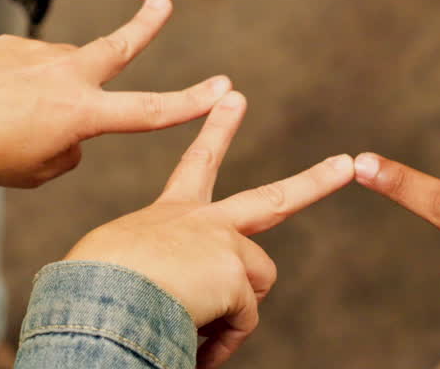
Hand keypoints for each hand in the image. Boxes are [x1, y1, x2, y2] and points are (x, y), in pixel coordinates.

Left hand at [0, 0, 231, 187]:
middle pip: (122, 44)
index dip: (192, 103)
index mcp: (79, 113)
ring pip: (65, 70)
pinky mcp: (13, 40)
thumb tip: (74, 122)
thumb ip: (70, 145)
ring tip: (6, 117)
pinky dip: (22, 84)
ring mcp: (39, 51)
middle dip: (149, 21)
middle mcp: (67, 74)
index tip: (224, 90)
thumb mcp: (37, 169)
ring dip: (53, 90)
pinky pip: (32, 66)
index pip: (149, 109)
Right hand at [65, 92, 354, 368]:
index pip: (197, 166)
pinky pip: (244, 320)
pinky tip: (191, 338)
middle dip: (314, 182)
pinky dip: (221, 340)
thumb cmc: (94, 286)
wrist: (95, 296)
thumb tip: (187, 301)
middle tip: (345, 165)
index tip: (234, 98)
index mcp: (171, 215)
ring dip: (234, 312)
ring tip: (188, 322)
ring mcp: (225, 244)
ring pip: (256, 283)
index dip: (217, 131)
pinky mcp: (237, 274)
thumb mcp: (122, 262)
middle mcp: (204, 221)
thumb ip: (164, 268)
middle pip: (272, 200)